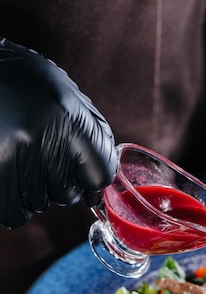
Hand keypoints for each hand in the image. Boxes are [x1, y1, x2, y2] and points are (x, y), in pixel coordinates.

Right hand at [0, 38, 117, 228]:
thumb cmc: (21, 80)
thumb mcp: (64, 93)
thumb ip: (89, 133)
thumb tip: (105, 178)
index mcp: (70, 116)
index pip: (100, 173)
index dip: (96, 185)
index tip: (90, 189)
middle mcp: (44, 137)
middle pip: (68, 193)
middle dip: (60, 185)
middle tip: (43, 161)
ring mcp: (14, 155)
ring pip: (40, 203)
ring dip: (34, 192)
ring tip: (21, 162)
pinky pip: (13, 213)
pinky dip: (15, 208)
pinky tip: (12, 187)